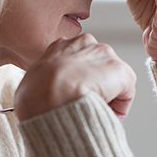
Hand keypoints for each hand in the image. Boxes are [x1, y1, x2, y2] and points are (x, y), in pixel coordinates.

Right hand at [14, 33, 136, 120]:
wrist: (49, 96)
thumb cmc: (35, 95)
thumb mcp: (30, 84)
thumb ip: (43, 85)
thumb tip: (42, 98)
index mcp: (60, 46)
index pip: (76, 61)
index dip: (77, 81)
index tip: (74, 96)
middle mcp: (84, 44)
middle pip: (97, 67)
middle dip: (95, 86)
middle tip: (86, 105)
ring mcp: (104, 55)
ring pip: (112, 79)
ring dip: (107, 96)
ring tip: (93, 110)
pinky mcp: (120, 71)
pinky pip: (126, 93)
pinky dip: (119, 107)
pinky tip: (105, 113)